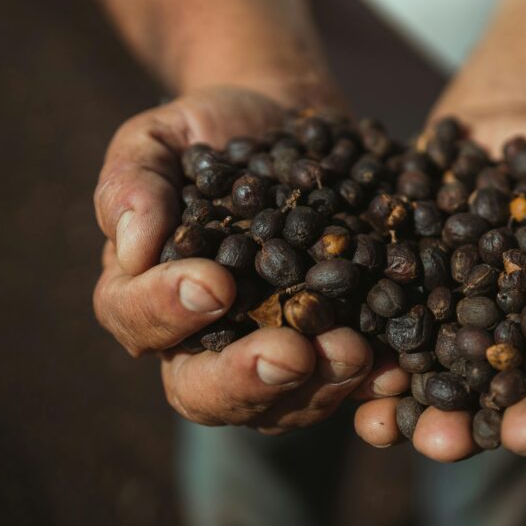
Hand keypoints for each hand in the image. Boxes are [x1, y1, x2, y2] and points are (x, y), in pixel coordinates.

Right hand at [93, 87, 407, 432]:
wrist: (283, 122)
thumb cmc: (208, 131)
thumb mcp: (159, 139)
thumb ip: (131, 185)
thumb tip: (130, 249)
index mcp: (147, 294)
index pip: (137, 319)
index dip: (168, 311)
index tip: (217, 284)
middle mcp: (202, 340)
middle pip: (204, 390)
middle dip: (248, 379)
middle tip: (293, 354)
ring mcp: (268, 351)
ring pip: (278, 404)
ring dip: (316, 387)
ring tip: (354, 353)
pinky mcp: (327, 346)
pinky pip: (342, 384)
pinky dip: (369, 383)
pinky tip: (394, 367)